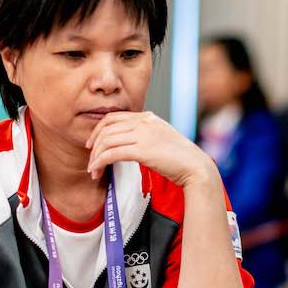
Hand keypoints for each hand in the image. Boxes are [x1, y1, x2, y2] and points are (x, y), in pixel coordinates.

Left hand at [86, 111, 216, 187]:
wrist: (196, 167)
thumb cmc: (181, 159)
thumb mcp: (161, 139)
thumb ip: (146, 136)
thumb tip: (128, 144)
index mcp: (148, 117)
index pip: (114, 117)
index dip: (98, 130)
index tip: (93, 145)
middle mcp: (145, 122)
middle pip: (107, 128)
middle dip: (94, 145)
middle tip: (91, 160)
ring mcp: (144, 134)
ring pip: (107, 141)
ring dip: (95, 157)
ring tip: (93, 170)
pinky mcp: (143, 150)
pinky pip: (112, 153)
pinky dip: (100, 162)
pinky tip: (97, 170)